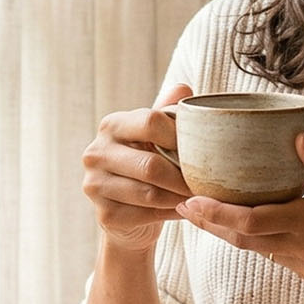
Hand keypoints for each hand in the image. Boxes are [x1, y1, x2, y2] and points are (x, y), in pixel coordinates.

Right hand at [81, 83, 193, 247]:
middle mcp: (96, 153)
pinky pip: (147, 215)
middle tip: (208, 182)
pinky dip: (172, 213)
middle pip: (151, 165)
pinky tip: (184, 210)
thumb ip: (167, 112)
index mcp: (111, 125)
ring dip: (181, 197)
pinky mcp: (104, 214)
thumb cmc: (147, 166)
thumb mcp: (156, 137)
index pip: (150, 121)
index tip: (202, 148)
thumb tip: (184, 88)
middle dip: (184, 176)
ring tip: (200, 195)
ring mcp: (95, 185)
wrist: (130, 213)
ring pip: (150, 194)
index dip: (181, 135)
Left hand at [176, 134, 303, 297]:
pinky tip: (260, 227)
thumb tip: (297, 139)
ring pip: (261, 251)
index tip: (189, 201)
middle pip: (244, 239)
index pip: (250, 221)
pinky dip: (266, 243)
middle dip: (212, 224)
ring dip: (235, 234)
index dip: (214, 214)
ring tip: (211, 214)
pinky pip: (283, 259)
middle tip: (185, 207)